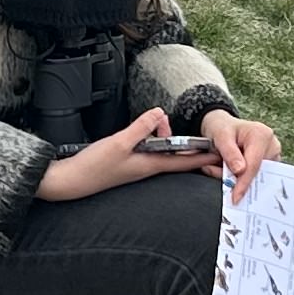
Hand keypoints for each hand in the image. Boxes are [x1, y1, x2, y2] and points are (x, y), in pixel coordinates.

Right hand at [36, 107, 223, 202]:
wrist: (71, 181)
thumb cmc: (94, 167)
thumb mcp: (119, 142)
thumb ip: (141, 127)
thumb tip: (159, 113)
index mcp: (150, 165)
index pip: (184, 162)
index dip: (204, 157)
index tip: (222, 154)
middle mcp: (147, 168)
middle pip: (174, 156)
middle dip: (182, 142)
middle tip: (172, 124)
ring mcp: (137, 167)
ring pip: (160, 152)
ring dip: (163, 138)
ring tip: (156, 122)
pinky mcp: (127, 164)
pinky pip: (147, 152)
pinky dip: (150, 140)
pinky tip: (143, 132)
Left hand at [200, 107, 281, 200]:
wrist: (223, 126)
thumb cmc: (222, 128)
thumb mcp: (221, 136)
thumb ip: (229, 153)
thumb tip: (240, 171)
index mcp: (262, 135)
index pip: (254, 164)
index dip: (244, 182)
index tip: (235, 197)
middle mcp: (272, 145)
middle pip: (257, 173)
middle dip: (238, 181)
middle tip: (220, 180)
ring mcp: (272, 155)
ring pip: (256, 177)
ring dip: (238, 179)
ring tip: (219, 167)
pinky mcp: (269, 164)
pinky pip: (256, 177)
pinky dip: (241, 178)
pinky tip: (229, 172)